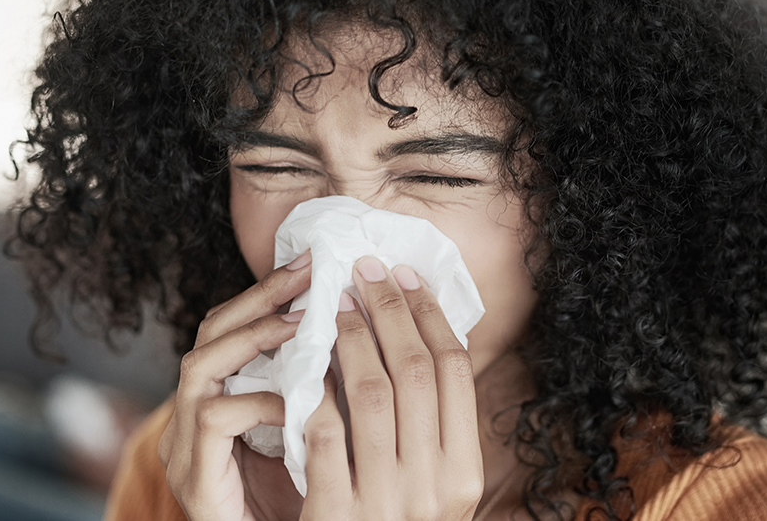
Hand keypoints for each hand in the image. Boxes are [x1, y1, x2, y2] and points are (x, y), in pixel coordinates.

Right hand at [159, 251, 311, 520]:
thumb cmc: (303, 504)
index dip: (269, 294)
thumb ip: (319, 390)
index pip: (232, 329)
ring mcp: (185, 447)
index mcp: (219, 401)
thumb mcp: (314, 435)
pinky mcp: (194, 478)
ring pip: (200, 366)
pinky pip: (215, 418)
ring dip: (253, 337)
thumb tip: (360, 333)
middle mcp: (191, 417)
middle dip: (260, 297)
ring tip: (302, 323)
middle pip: (209, 333)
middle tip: (309, 273)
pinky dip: (260, 400)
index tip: (315, 266)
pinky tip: (301, 400)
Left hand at [299, 256, 484, 519]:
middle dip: (390, 309)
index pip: (454, 370)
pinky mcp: (335, 514)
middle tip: (366, 270)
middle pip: (416, 370)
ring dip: (351, 338)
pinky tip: (303, 363)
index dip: (429, 314)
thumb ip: (430, 430)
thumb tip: (420, 339)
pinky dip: (315, 389)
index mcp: (463, 472)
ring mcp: (385, 501)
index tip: (407, 276)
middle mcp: (434, 487)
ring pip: (370, 392)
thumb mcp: (428, 490)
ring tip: (334, 307)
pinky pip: (324, 432)